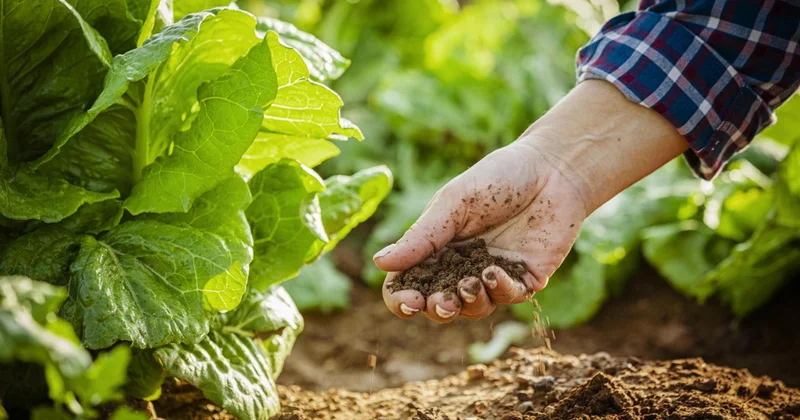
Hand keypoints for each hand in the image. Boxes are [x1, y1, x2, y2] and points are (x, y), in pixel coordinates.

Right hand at [374, 138, 588, 322]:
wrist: (553, 169)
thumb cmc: (498, 178)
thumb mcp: (453, 203)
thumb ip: (422, 236)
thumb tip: (379, 262)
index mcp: (436, 247)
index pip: (409, 283)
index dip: (402, 299)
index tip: (408, 302)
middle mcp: (462, 266)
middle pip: (438, 304)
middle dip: (435, 309)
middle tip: (439, 302)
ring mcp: (494, 276)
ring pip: (473, 309)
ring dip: (467, 303)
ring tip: (469, 285)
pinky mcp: (526, 279)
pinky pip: (509, 298)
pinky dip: (499, 292)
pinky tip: (494, 274)